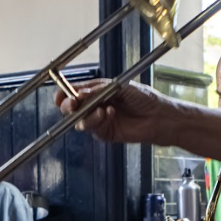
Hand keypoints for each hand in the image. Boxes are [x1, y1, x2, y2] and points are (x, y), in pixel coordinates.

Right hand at [54, 78, 174, 145]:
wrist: (160, 116)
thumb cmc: (144, 98)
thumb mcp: (120, 87)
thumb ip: (98, 90)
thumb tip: (79, 93)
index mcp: (97, 91)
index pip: (74, 92)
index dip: (64, 93)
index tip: (60, 95)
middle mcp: (95, 105)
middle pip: (71, 108)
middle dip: (69, 106)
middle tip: (73, 104)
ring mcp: (99, 120)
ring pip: (79, 120)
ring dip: (86, 115)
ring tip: (101, 110)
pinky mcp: (105, 133)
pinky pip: (93, 129)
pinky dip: (97, 121)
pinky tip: (110, 114)